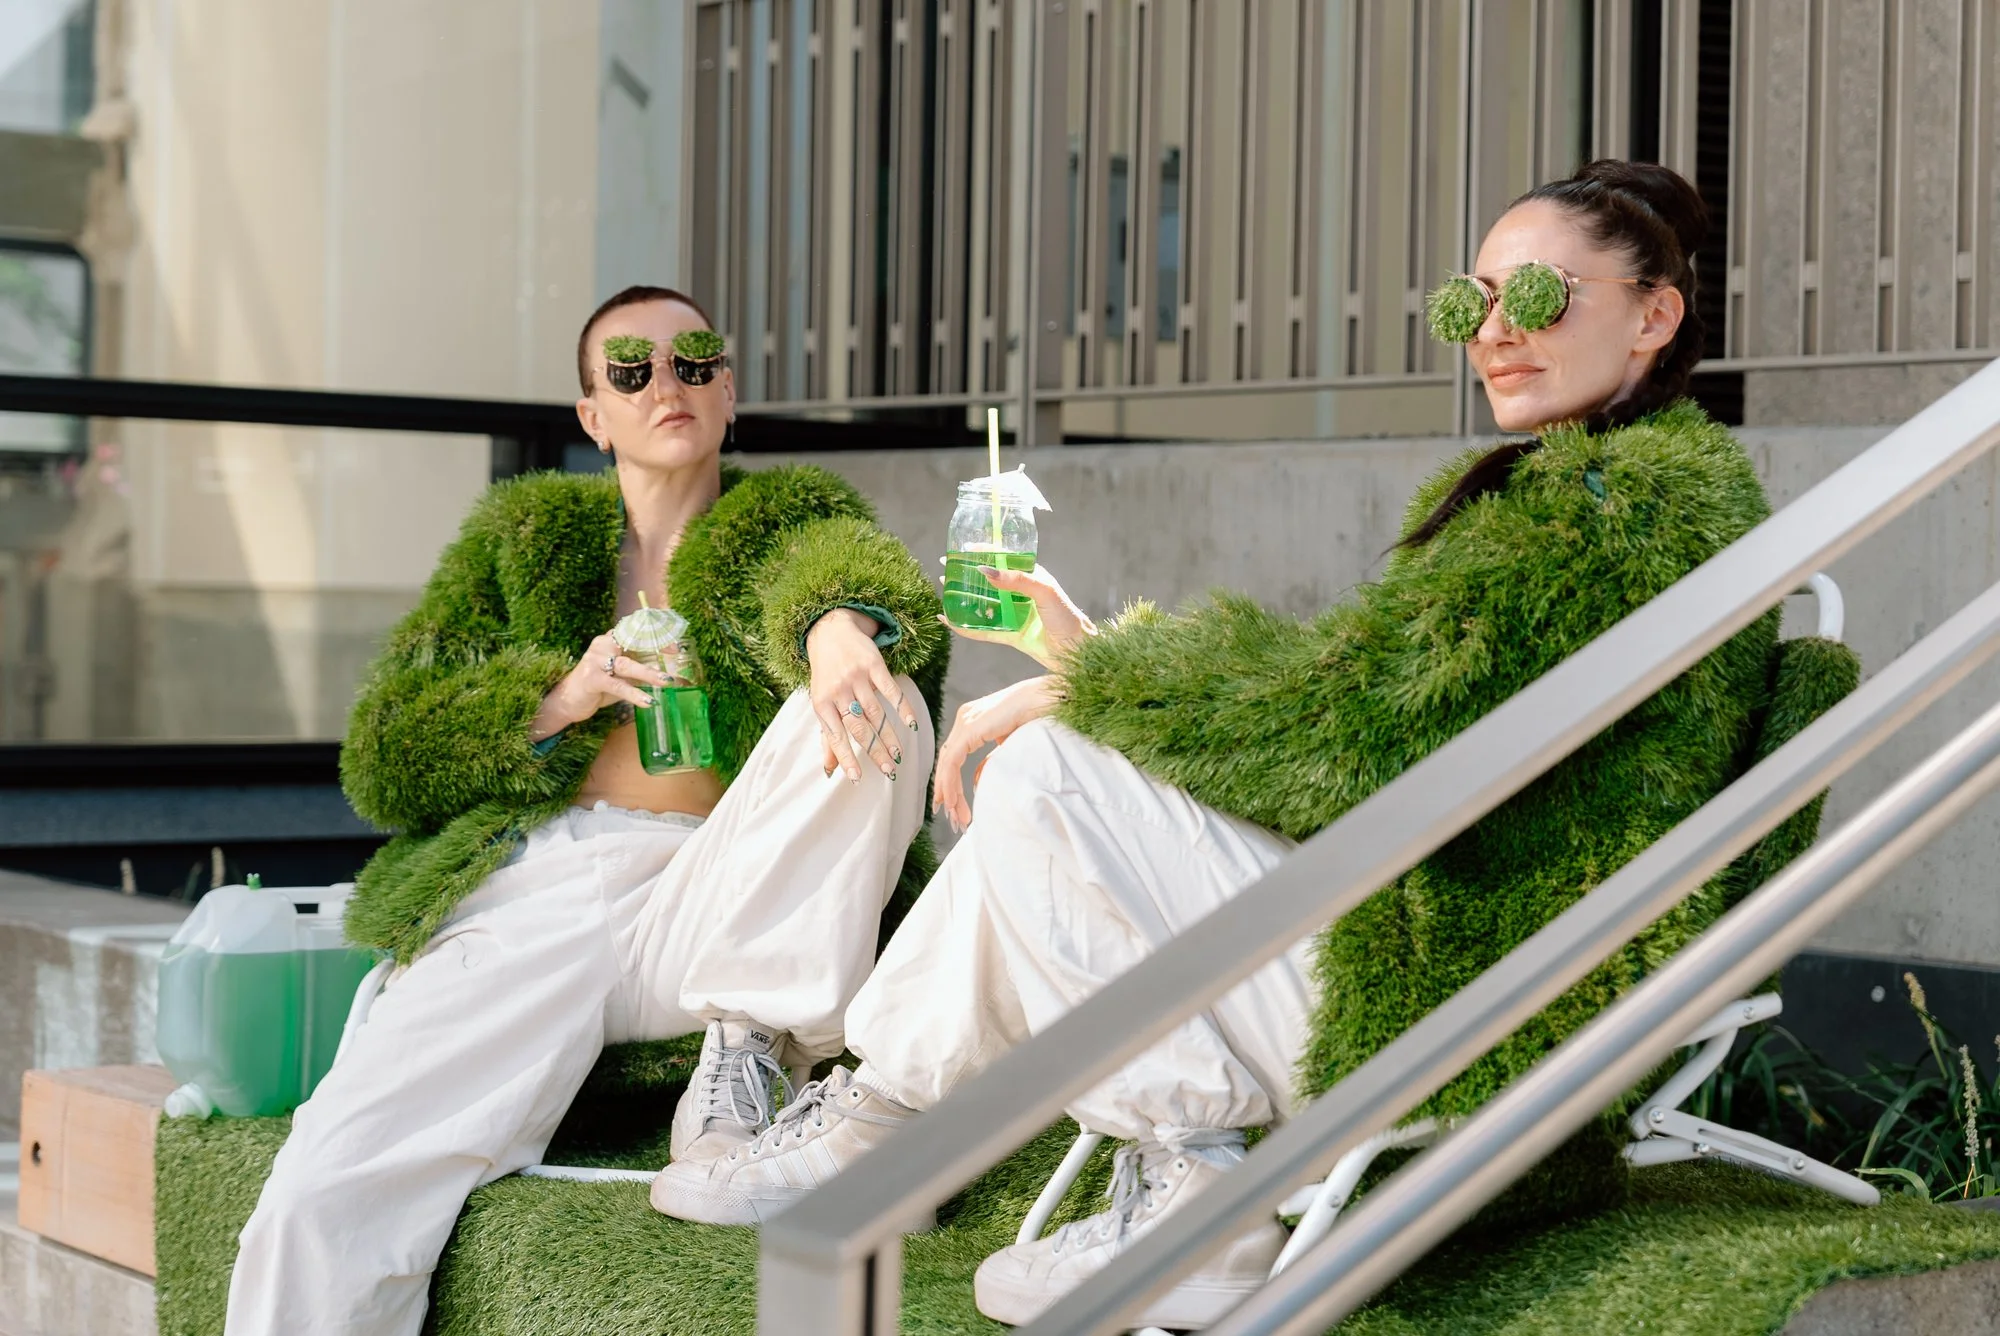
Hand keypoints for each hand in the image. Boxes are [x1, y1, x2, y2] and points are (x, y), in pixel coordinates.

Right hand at [531, 632, 669, 738]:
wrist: (568, 701)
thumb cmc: (599, 686)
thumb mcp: (622, 674)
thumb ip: (640, 669)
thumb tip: (669, 672)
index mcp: (611, 639)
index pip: (636, 630)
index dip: (655, 635)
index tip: (674, 646)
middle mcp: (603, 645)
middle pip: (633, 642)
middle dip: (656, 647)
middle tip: (675, 655)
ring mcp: (595, 661)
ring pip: (627, 664)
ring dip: (649, 673)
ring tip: (667, 681)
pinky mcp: (591, 679)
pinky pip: (617, 686)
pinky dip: (634, 693)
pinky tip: (649, 701)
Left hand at [807, 609, 918, 781]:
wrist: (829, 632)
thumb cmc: (826, 675)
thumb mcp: (821, 704)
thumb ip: (827, 737)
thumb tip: (829, 771)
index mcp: (822, 704)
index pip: (835, 736)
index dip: (846, 758)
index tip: (858, 778)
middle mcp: (838, 692)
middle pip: (860, 727)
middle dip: (875, 752)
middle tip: (889, 771)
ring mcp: (856, 677)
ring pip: (876, 713)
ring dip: (890, 736)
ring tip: (899, 754)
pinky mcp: (873, 665)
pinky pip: (891, 690)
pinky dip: (903, 707)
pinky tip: (911, 723)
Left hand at [932, 675, 1060, 832]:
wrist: (1049, 700)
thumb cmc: (1037, 718)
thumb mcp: (1008, 745)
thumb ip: (990, 761)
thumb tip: (975, 782)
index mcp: (973, 720)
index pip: (952, 755)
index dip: (948, 781)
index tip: (950, 805)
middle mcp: (965, 718)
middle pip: (947, 760)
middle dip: (946, 791)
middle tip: (951, 817)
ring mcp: (966, 721)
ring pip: (947, 762)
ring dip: (949, 792)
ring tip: (955, 817)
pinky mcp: (971, 728)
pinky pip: (953, 760)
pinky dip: (950, 782)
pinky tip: (954, 800)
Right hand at [940, 561, 1094, 671]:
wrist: (1077, 652)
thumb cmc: (1067, 617)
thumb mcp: (1045, 591)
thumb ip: (1017, 580)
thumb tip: (986, 570)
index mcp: (1030, 577)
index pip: (1002, 559)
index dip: (982, 553)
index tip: (961, 548)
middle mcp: (1019, 594)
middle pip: (988, 581)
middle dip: (967, 574)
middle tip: (946, 567)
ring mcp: (1013, 615)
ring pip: (982, 604)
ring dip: (963, 597)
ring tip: (944, 589)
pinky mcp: (1009, 635)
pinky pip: (982, 630)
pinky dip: (965, 625)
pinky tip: (950, 619)